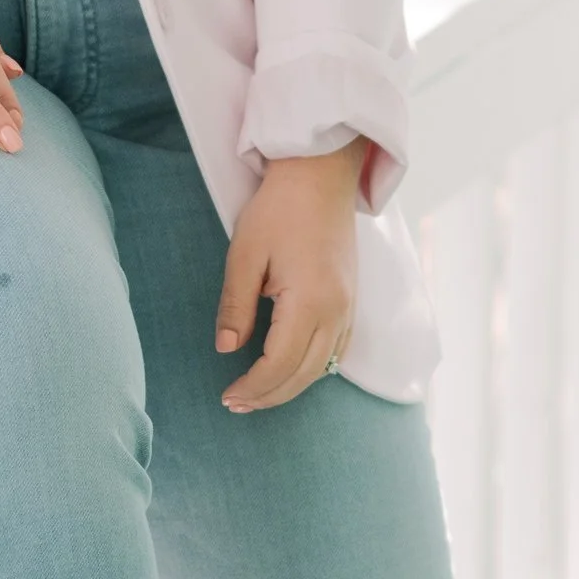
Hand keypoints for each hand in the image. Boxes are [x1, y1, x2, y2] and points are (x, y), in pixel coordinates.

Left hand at [215, 138, 366, 412]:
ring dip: (291, 386)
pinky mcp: (352, 299)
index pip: (279, 365)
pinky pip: (337, 350)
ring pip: (323, 368)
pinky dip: (314, 369)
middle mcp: (336, 311)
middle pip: (303, 375)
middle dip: (269, 396)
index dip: (252, 387)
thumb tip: (226, 349)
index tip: (226, 396)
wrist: (320, 174)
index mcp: (309, 302)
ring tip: (258, 394)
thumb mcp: (246, 253)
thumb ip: (236, 304)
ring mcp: (349, 307)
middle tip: (236, 404)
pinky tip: (293, 370)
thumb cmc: (279, 208)